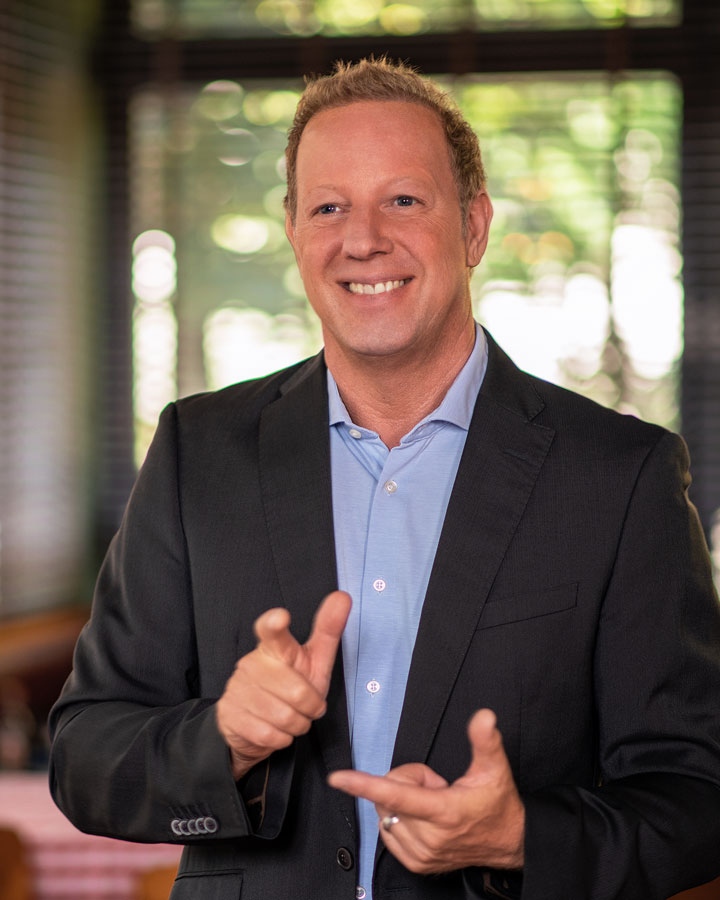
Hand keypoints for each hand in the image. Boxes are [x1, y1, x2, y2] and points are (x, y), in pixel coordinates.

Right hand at [216, 590, 350, 779]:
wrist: (255, 724)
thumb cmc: (290, 687)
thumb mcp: (313, 661)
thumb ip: (328, 630)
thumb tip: (343, 596)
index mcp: (274, 647)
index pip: (271, 632)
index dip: (275, 624)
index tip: (280, 617)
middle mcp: (252, 663)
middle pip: (297, 692)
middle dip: (311, 707)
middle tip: (306, 705)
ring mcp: (237, 688)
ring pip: (285, 717)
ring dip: (297, 724)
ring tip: (291, 717)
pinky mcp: (229, 713)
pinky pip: (269, 734)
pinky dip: (281, 738)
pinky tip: (276, 729)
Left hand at [328, 708, 524, 872]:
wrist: (508, 842)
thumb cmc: (498, 804)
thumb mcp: (495, 769)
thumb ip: (486, 740)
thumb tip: (484, 716)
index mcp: (444, 811)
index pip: (396, 795)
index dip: (364, 784)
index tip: (338, 778)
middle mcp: (429, 837)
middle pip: (389, 796)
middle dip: (406, 781)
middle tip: (436, 785)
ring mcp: (422, 854)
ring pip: (385, 814)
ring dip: (402, 803)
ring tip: (433, 803)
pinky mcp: (416, 864)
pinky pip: (387, 831)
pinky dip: (399, 818)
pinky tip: (424, 818)